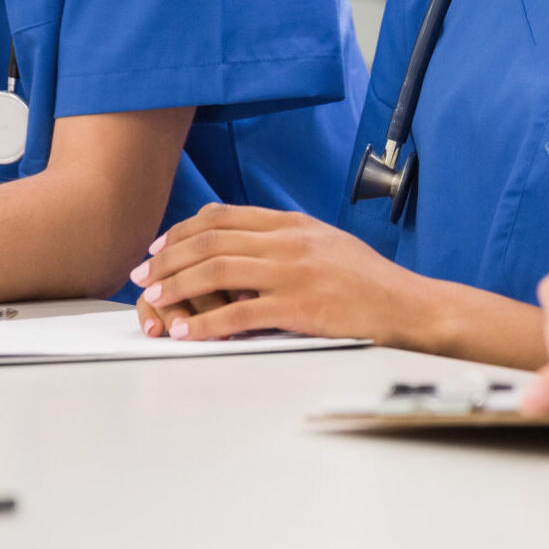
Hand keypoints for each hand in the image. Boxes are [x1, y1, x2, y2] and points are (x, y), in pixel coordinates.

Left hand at [128, 204, 422, 343]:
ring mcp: (293, 273)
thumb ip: (285, 241)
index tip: (158, 247)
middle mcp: (289, 241)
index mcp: (292, 223)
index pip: (223, 216)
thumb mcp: (326, 244)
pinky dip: (205, 324)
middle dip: (167, 257)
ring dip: (177, 285)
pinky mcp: (298, 308)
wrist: (407, 306)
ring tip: (154, 299)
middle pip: (211, 240)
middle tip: (142, 275)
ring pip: (217, 270)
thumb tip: (242, 246)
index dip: (182, 231)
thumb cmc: (367, 282)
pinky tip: (186, 333)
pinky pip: (238, 314)